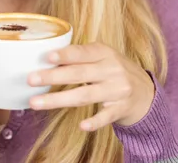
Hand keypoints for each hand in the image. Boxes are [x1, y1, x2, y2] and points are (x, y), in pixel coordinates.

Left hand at [27, 43, 154, 130]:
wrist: (146, 92)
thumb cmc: (114, 71)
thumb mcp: (103, 57)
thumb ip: (81, 57)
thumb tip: (47, 59)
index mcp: (105, 52)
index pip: (83, 52)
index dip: (65, 54)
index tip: (47, 57)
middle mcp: (112, 69)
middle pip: (79, 74)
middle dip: (53, 76)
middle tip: (31, 79)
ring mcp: (118, 90)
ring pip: (85, 95)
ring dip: (59, 99)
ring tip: (36, 103)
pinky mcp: (122, 109)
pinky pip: (106, 117)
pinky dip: (94, 121)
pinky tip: (82, 125)